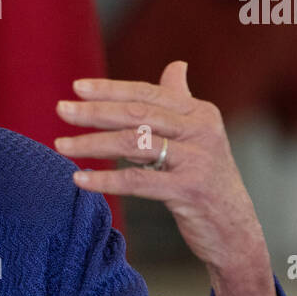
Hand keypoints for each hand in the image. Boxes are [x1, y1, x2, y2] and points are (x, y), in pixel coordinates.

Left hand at [54, 60, 266, 273]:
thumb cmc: (208, 182)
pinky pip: (137, 181)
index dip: (110, 89)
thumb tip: (177, 65)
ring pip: (134, 143)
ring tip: (61, 146)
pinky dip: (105, 180)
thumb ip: (181, 102)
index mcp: (200, 113)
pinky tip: (79, 179)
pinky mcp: (189, 190)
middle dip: (94, 111)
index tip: (76, 88)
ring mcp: (197, 160)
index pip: (147, 93)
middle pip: (137, 114)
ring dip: (92, 144)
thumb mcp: (199, 137)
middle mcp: (202, 131)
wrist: (235, 231)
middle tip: (61, 110)